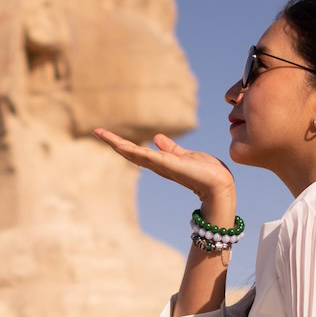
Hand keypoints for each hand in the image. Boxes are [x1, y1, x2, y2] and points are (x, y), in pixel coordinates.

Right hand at [92, 129, 233, 207]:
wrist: (218, 184)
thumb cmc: (206, 172)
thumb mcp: (184, 155)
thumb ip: (170, 148)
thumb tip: (157, 138)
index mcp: (160, 162)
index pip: (136, 151)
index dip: (121, 142)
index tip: (106, 133)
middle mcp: (156, 165)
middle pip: (129, 152)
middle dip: (113, 142)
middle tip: (96, 131)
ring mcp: (160, 165)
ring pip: (133, 154)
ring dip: (117, 144)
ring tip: (102, 134)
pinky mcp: (167, 164)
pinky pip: (147, 156)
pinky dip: (133, 151)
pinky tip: (121, 144)